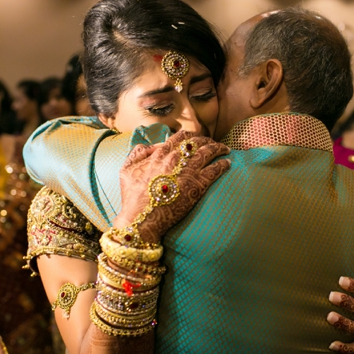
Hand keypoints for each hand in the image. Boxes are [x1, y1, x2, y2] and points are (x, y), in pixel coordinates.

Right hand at [113, 130, 230, 242]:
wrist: (141, 218)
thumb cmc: (132, 196)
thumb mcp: (126, 169)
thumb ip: (137, 153)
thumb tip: (151, 145)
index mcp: (160, 153)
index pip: (180, 137)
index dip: (191, 136)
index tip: (196, 138)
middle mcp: (175, 158)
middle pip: (197, 142)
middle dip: (207, 140)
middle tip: (213, 144)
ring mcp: (187, 171)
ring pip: (209, 152)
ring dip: (219, 148)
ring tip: (225, 149)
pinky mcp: (197, 186)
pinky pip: (215, 171)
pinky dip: (222, 165)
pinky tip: (227, 163)